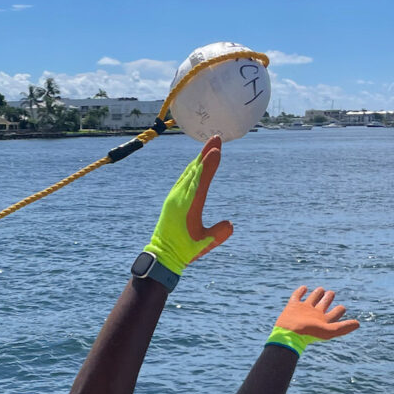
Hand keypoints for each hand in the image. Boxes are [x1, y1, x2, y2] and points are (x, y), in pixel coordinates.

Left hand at [142, 136, 231, 274]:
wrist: (163, 255)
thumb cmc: (185, 251)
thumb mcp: (204, 245)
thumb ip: (218, 234)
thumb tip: (230, 224)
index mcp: (188, 207)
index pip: (200, 182)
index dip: (209, 165)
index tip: (216, 150)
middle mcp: (179, 199)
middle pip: (194, 171)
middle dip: (206, 154)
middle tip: (217, 137)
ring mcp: (174, 197)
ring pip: (188, 172)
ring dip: (200, 158)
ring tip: (211, 145)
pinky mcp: (172, 199)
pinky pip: (183, 178)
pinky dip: (192, 168)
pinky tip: (197, 163)